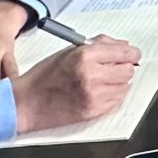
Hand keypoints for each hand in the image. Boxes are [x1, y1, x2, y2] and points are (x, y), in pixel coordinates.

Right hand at [10, 35, 139, 134]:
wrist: (26, 103)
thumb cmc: (45, 75)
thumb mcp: (69, 51)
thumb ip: (100, 45)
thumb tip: (124, 46)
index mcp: (85, 56)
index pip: (125, 53)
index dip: (131, 53)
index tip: (131, 55)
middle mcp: (92, 76)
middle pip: (128, 70)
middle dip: (124, 67)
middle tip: (114, 67)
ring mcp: (93, 96)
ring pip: (124, 87)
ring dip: (118, 82)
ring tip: (101, 80)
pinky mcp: (93, 112)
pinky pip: (115, 101)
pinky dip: (111, 95)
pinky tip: (97, 91)